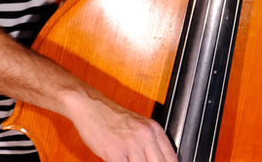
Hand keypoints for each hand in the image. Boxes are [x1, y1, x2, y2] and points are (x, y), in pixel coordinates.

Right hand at [63, 91, 178, 161]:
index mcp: (154, 129)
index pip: (171, 158)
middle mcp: (146, 135)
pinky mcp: (115, 152)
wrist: (90, 106)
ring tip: (128, 161)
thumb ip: (150, 143)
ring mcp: (131, 144)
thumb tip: (158, 159)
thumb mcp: (138, 126)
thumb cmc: (112, 117)